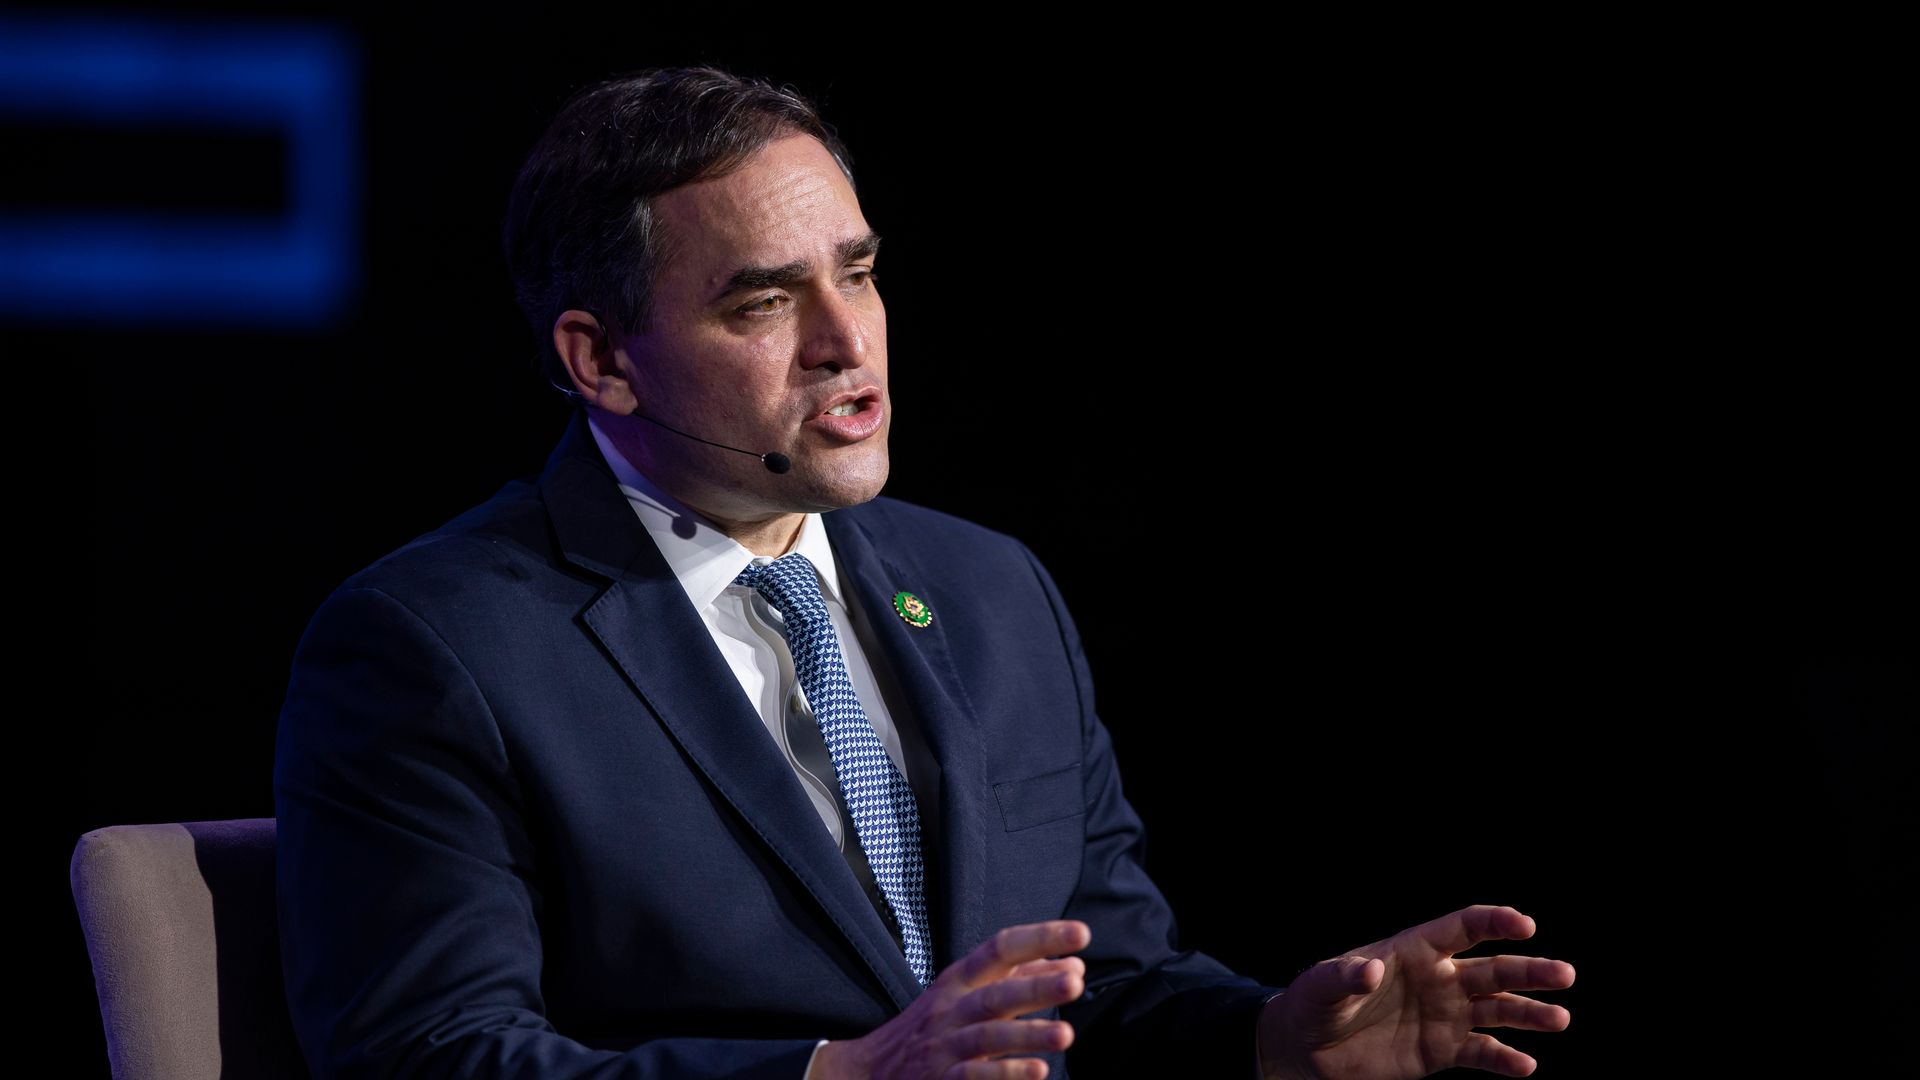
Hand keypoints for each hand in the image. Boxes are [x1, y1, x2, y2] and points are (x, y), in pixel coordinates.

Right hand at [808, 920, 1090, 1079]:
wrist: (866, 1071)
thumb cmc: (928, 1029)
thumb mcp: (964, 994)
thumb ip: (1017, 979)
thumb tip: (1069, 963)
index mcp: (959, 980)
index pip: (1000, 949)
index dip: (1040, 939)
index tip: (1080, 934)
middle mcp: (951, 1009)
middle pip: (995, 993)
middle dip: (1035, 987)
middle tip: (1075, 981)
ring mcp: (944, 1047)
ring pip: (987, 1036)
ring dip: (1027, 1035)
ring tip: (1066, 1034)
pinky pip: (974, 1077)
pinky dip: (1006, 1074)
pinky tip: (1037, 1072)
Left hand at [1258, 905, 1574, 1079]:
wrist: (1309, 1047)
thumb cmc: (1316, 1001)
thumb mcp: (1324, 984)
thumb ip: (1347, 976)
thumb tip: (1371, 970)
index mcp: (1417, 949)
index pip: (1464, 928)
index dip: (1495, 921)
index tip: (1525, 923)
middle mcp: (1440, 979)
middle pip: (1494, 970)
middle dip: (1529, 971)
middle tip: (1564, 974)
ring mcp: (1445, 1015)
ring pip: (1498, 1011)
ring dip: (1529, 1014)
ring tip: (1559, 1018)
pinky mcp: (1442, 1051)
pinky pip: (1481, 1054)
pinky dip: (1504, 1060)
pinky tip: (1525, 1065)